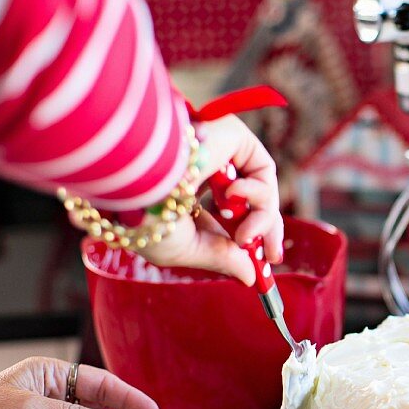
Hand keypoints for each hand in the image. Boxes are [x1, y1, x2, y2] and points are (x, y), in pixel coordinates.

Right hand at [138, 114, 284, 286]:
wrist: (136, 178)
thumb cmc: (146, 217)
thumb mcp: (186, 249)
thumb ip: (221, 258)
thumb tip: (251, 276)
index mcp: (182, 194)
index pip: (226, 216)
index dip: (249, 238)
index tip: (265, 264)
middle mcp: (201, 169)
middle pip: (250, 201)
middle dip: (267, 230)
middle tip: (272, 257)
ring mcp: (217, 149)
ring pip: (261, 189)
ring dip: (262, 220)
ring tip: (242, 236)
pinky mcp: (231, 132)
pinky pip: (264, 169)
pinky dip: (260, 195)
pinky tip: (233, 199)